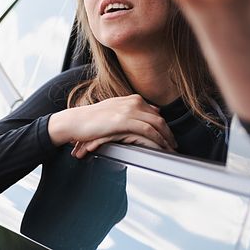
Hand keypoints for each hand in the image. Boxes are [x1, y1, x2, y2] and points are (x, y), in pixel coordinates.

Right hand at [48, 94, 177, 157]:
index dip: (164, 127)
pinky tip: (160, 149)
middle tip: (174, 146)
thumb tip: (151, 114)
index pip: (155, 113)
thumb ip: (131, 112)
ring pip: (156, 125)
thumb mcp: (114, 112)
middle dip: (169, 134)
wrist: (75, 122)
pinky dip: (157, 140)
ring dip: (166, 139)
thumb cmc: (92, 120)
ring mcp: (129, 110)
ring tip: (170, 150)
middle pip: (159, 119)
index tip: (169, 137)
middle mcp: (133, 102)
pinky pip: (147, 131)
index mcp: (132, 99)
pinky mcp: (124, 121)